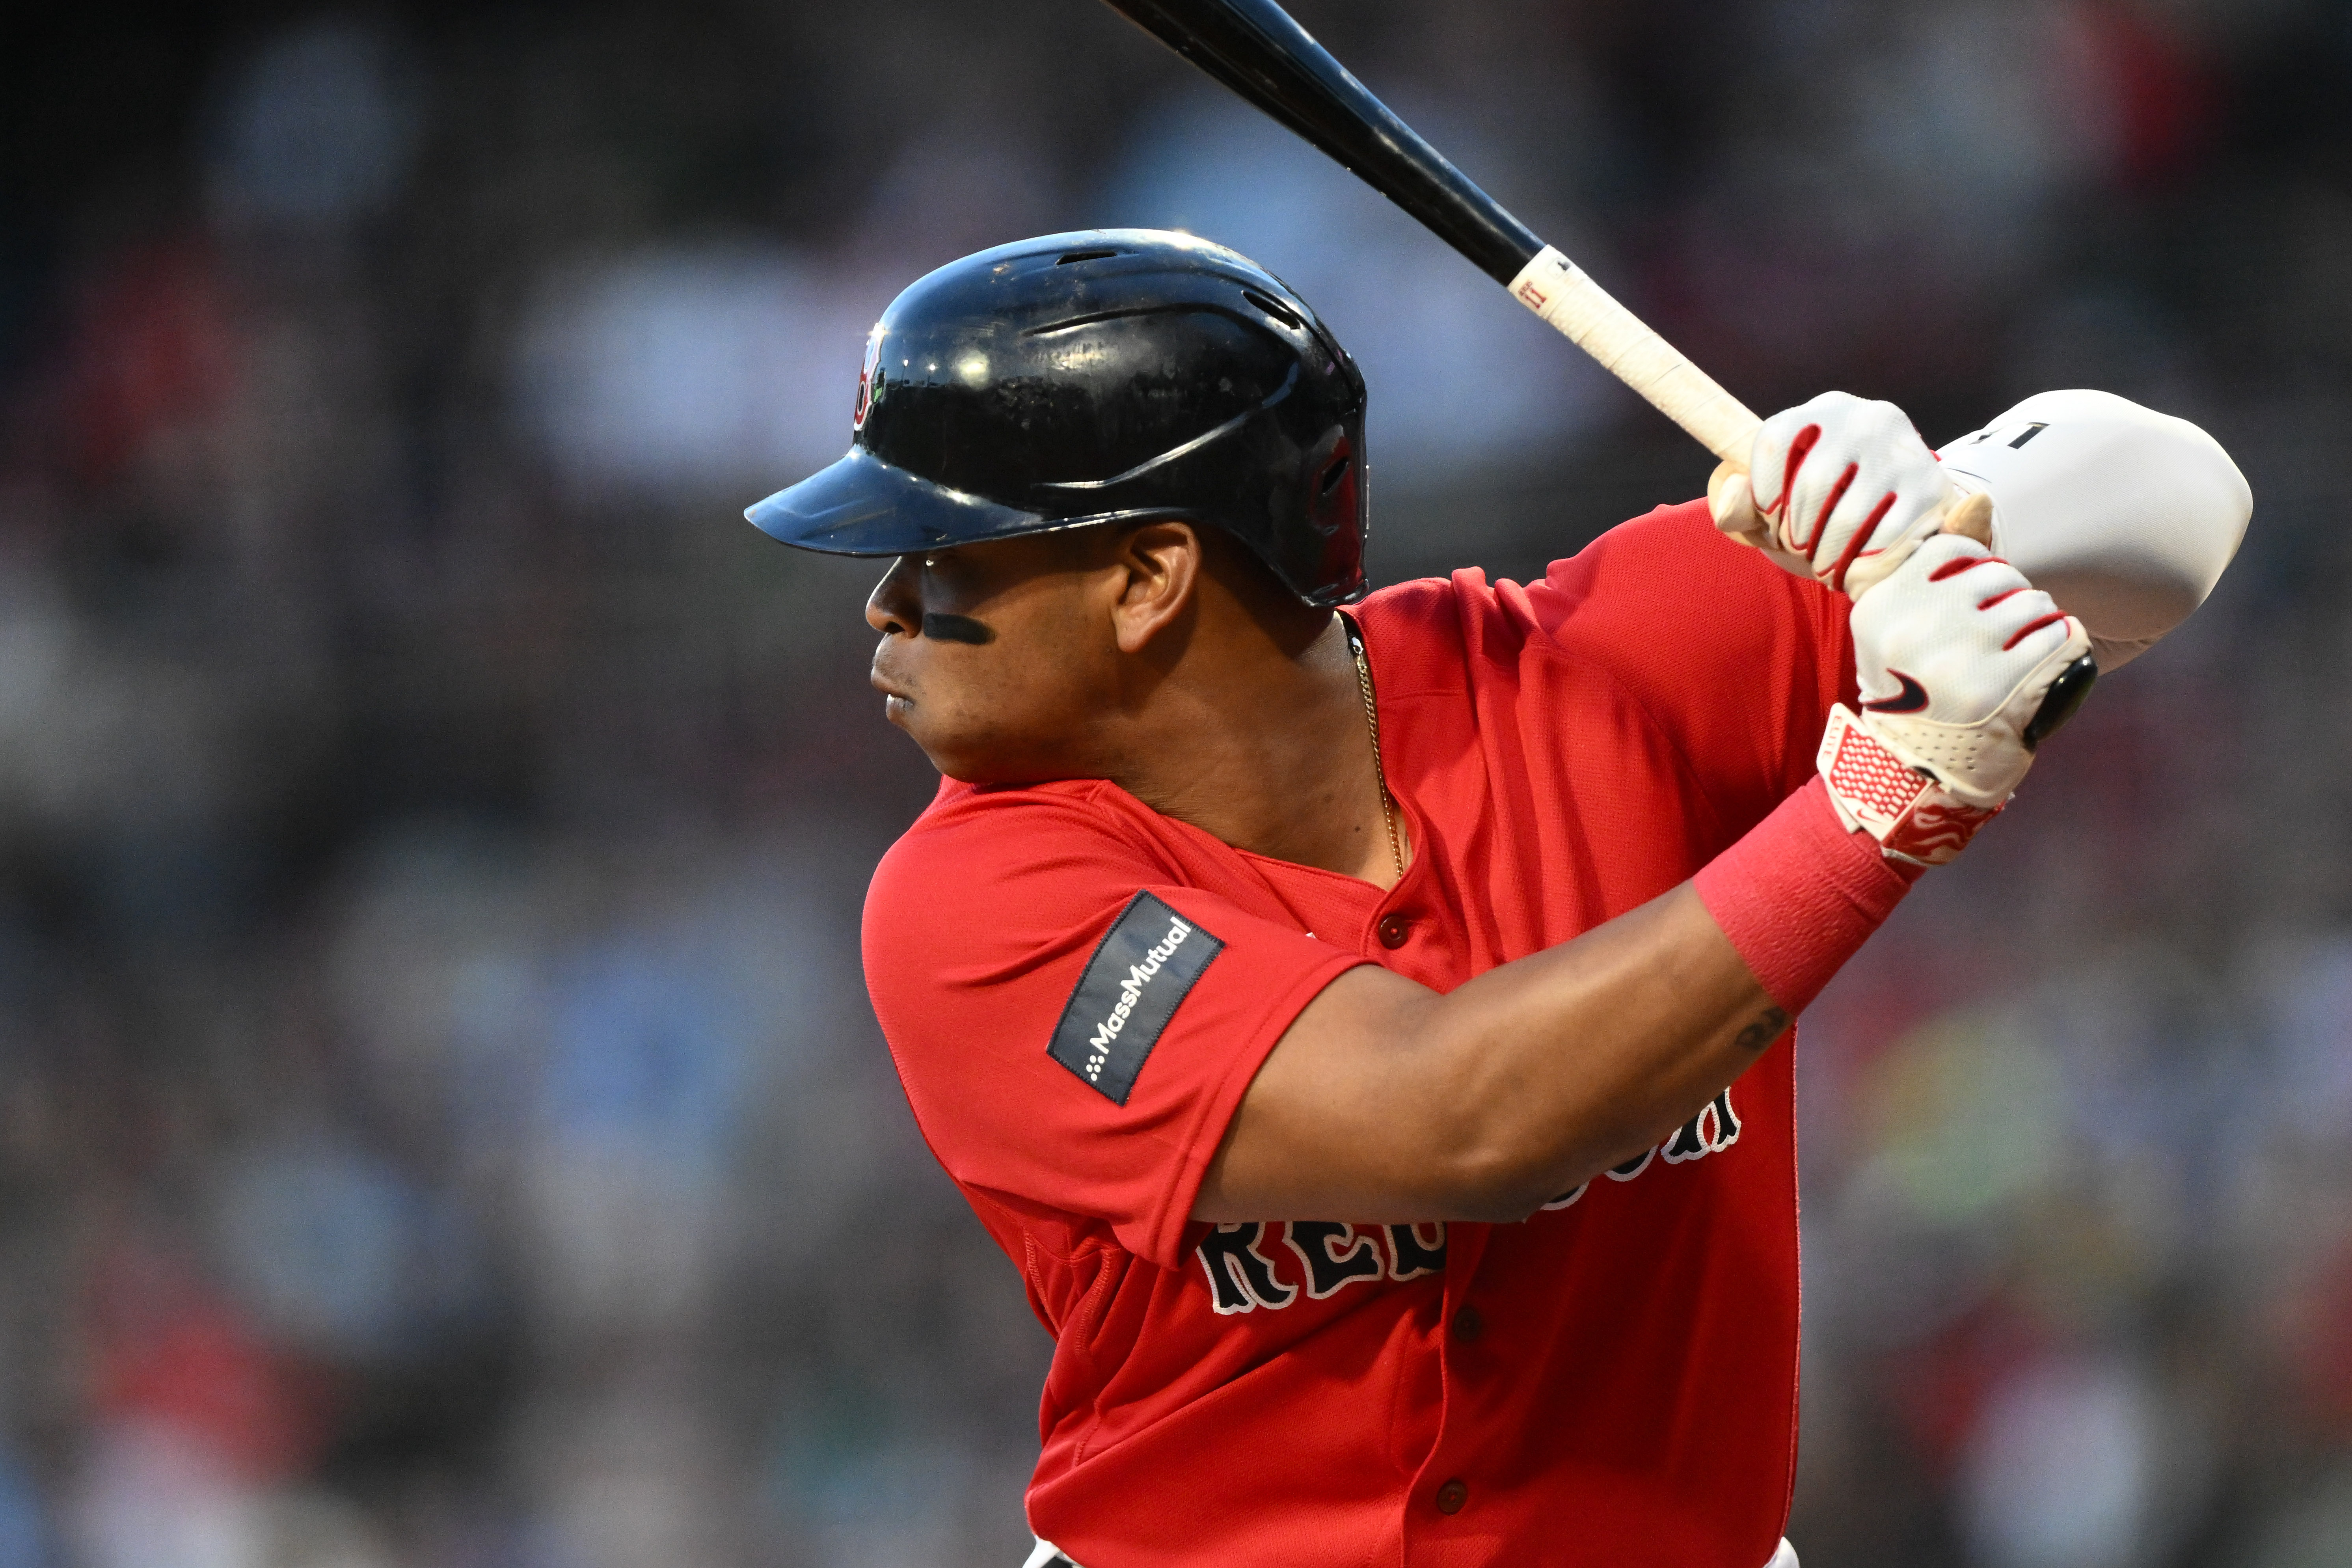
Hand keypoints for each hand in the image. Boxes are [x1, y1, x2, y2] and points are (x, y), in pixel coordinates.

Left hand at [1710, 391, 1957, 597]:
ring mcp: (1903, 450)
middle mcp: (1865, 419)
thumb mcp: (1773, 505)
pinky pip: (1886, 537)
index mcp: (1820, 412)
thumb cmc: (1823, 511)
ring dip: (1828, 555)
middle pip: (1811, 484)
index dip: (1763, 494)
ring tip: (1826, 563)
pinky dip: (1863, 564)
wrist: (1900, 518)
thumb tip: (1729, 504)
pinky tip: (1858, 566)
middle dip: (1797, 534)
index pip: (1774, 441)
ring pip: (1849, 516)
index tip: (1771, 522)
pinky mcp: (1931, 487)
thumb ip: (1739, 505)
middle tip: (1802, 552)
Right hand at [1820, 532, 2093, 864]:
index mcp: (1881, 607)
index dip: (1975, 573)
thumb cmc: (1912, 692)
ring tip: (2019, 654)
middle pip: (1998, 575)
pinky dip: (2064, 648)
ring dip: (2039, 624)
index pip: (1953, 552)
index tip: (1968, 608)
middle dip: (2011, 599)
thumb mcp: (1902, 625)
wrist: (1912, 776)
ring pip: (2034, 604)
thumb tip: (1979, 496)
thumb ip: (1936, 564)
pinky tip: (2045, 666)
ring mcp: (1960, 658)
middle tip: (1999, 638)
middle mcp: (1915, 627)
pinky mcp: (2003, 689)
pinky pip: (2061, 639)